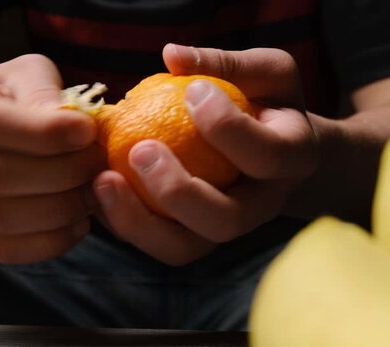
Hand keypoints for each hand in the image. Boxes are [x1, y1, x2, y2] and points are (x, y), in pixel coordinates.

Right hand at [0, 54, 105, 263]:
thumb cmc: (8, 94)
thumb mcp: (25, 73)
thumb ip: (44, 92)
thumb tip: (73, 127)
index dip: (45, 133)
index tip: (89, 132)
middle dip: (59, 174)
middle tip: (98, 165)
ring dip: (57, 211)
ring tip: (92, 194)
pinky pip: (2, 248)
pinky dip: (47, 242)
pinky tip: (77, 224)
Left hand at [93, 44, 317, 265]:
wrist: (274, 147)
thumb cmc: (267, 101)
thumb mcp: (264, 72)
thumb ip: (227, 64)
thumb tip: (172, 55)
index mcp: (292, 161)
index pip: (268, 156)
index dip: (228, 128)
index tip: (191, 91)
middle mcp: (261, 207)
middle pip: (224, 221)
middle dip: (177, 191)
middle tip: (138, 149)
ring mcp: (223, 229)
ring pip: (183, 248)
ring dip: (138, 220)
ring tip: (101, 179)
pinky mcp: (191, 236)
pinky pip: (154, 242)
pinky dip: (123, 220)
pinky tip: (97, 186)